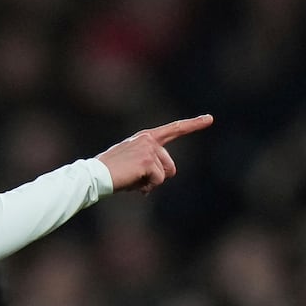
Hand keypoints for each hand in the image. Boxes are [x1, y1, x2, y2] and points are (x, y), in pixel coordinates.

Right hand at [96, 114, 213, 192]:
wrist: (96, 175)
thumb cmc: (113, 173)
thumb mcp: (134, 166)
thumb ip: (150, 167)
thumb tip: (160, 179)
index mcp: (146, 137)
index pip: (174, 129)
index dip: (193, 124)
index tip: (210, 119)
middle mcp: (149, 139)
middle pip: (171, 167)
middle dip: (158, 179)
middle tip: (136, 179)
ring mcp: (149, 149)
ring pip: (164, 175)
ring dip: (150, 183)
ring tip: (131, 179)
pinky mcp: (148, 160)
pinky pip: (157, 181)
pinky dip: (146, 186)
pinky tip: (132, 182)